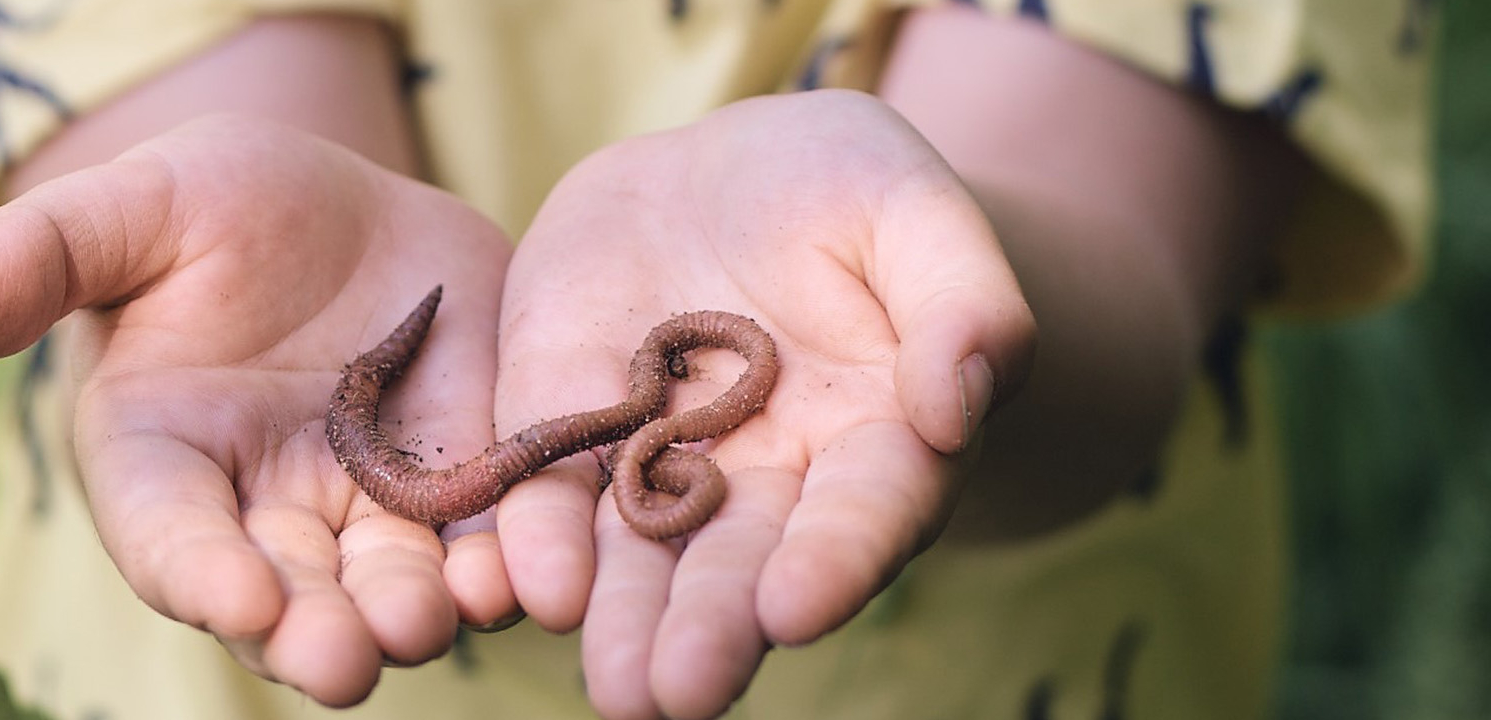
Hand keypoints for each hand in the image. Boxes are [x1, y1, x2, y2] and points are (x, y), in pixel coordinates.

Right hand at [0, 115, 511, 706]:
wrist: (352, 208)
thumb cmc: (216, 206)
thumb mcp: (133, 206)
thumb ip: (45, 254)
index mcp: (162, 460)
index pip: (168, 536)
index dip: (197, 574)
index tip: (234, 599)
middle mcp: (261, 513)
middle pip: (281, 598)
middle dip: (310, 633)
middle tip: (342, 658)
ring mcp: (367, 513)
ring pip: (386, 591)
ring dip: (410, 616)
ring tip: (437, 615)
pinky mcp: (463, 489)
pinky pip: (484, 546)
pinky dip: (505, 568)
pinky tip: (526, 574)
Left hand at [485, 90, 1035, 718]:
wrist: (722, 172)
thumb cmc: (847, 190)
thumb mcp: (914, 212)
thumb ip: (962, 304)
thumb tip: (959, 404)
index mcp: (871, 442)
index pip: (860, 512)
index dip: (832, 559)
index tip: (795, 607)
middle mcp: (762, 480)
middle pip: (738, 564)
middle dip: (708, 626)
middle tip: (677, 692)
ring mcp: (655, 459)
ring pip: (637, 552)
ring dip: (621, 617)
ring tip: (615, 684)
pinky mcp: (564, 421)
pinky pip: (546, 487)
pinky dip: (537, 538)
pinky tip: (529, 584)